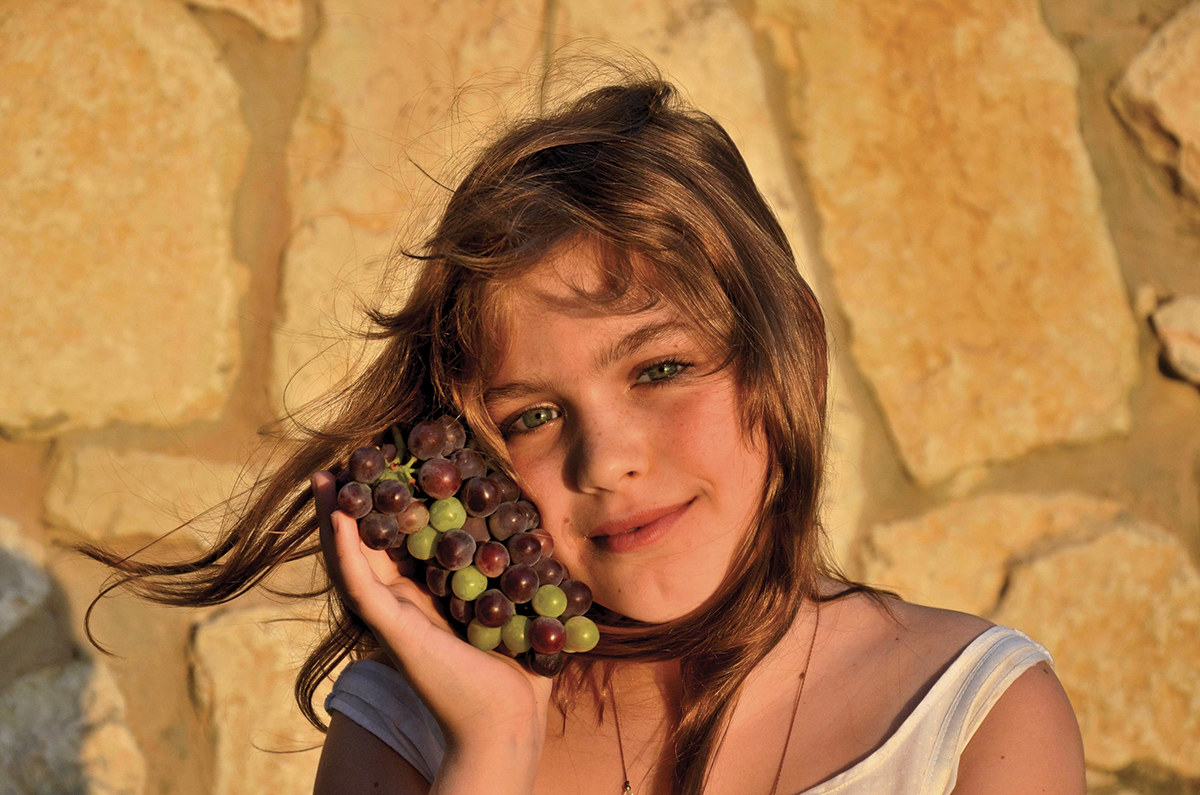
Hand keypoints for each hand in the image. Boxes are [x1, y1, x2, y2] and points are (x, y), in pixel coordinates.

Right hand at [312, 471, 551, 791]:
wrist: (508, 718)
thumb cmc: (517, 665)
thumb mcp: (511, 600)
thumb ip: (511, 567)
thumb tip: (536, 523)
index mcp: (426, 595)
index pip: (397, 541)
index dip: (386, 504)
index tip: (383, 464)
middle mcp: (403, 602)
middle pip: (366, 544)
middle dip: (350, 504)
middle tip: (338, 463)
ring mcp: (393, 616)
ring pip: (352, 560)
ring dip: (335, 518)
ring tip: (324, 480)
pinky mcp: (392, 630)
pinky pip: (361, 586)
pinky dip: (346, 551)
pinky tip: (338, 518)